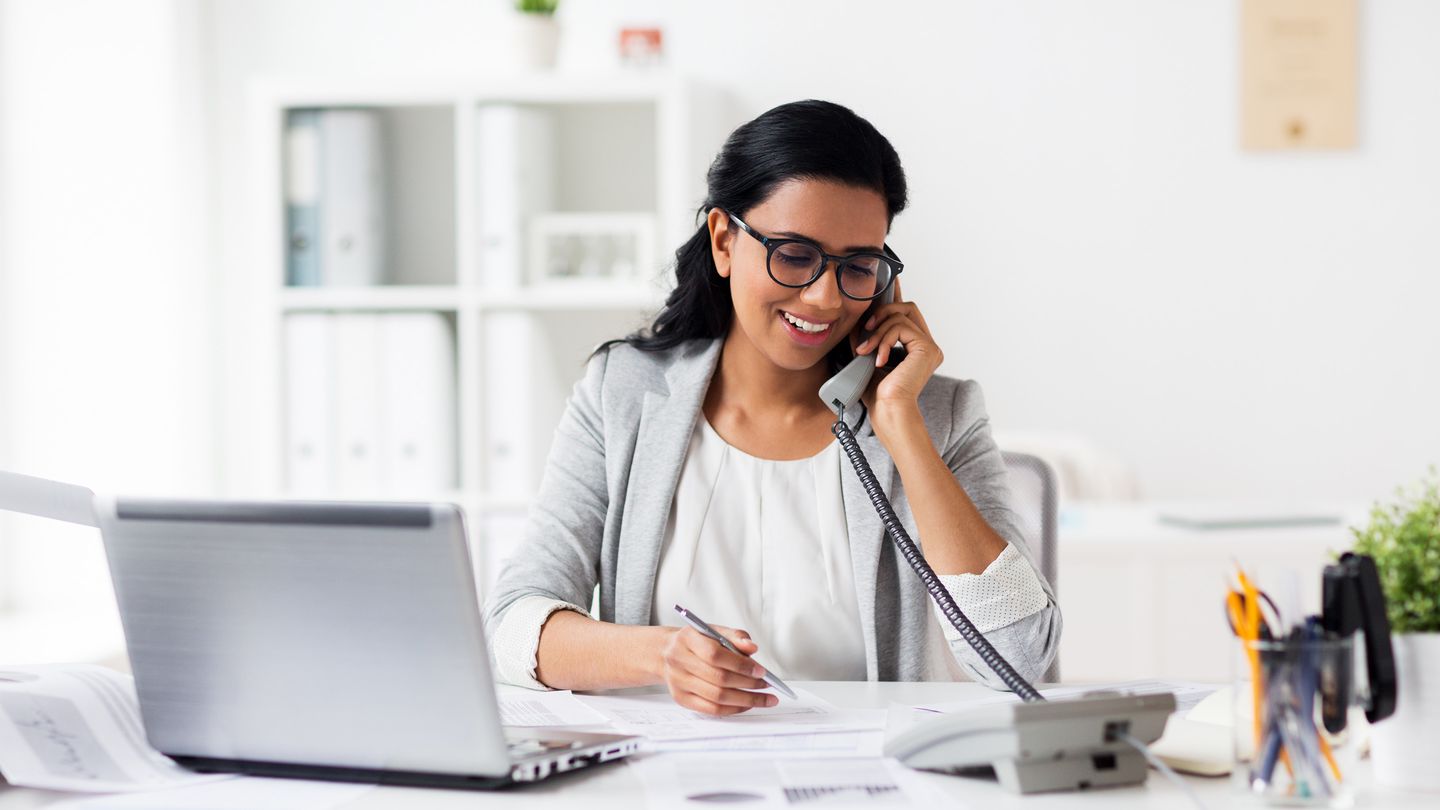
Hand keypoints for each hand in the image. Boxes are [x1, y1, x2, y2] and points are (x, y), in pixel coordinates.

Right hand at [659, 625, 777, 715]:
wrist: (666, 653)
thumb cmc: (696, 642)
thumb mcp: (714, 631)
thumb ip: (735, 637)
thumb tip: (752, 648)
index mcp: (687, 639)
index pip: (715, 655)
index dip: (740, 665)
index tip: (761, 671)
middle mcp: (679, 661)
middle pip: (718, 678)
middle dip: (748, 684)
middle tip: (767, 685)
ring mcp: (678, 682)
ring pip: (717, 697)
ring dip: (745, 700)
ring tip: (764, 698)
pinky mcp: (681, 698)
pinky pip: (711, 709)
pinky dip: (733, 709)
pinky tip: (747, 705)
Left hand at [850, 279, 943, 431]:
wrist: (886, 413)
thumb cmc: (876, 394)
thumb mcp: (866, 357)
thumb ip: (867, 336)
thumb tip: (860, 317)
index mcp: (915, 348)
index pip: (906, 314)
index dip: (896, 296)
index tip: (889, 280)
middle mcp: (926, 346)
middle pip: (907, 307)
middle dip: (882, 312)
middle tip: (866, 329)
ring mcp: (930, 347)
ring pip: (901, 315)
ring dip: (877, 331)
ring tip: (865, 351)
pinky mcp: (928, 348)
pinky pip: (901, 327)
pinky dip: (884, 340)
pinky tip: (878, 359)